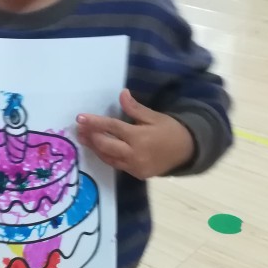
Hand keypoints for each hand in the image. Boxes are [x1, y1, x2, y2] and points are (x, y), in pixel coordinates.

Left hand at [76, 89, 194, 179]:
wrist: (188, 151)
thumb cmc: (170, 130)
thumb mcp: (154, 116)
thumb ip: (135, 108)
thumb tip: (122, 94)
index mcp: (139, 137)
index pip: (112, 128)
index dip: (95, 123)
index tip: (80, 118)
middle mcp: (135, 154)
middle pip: (106, 146)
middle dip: (91, 137)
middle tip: (79, 129)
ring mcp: (135, 166)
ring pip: (108, 158)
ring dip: (95, 148)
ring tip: (84, 139)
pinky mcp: (136, 174)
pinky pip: (117, 165)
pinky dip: (107, 157)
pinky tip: (99, 149)